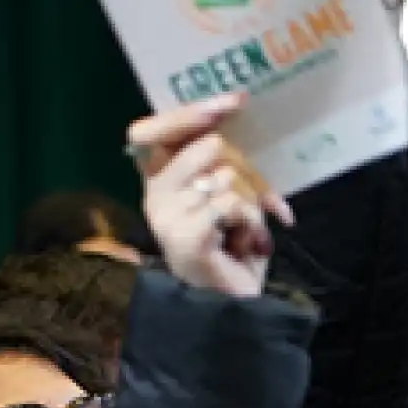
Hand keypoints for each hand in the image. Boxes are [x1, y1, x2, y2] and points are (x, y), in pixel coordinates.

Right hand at [127, 94, 293, 297]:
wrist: (235, 306)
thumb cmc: (234, 249)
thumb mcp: (228, 195)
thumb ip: (222, 161)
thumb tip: (233, 106)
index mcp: (159, 180)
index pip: (148, 130)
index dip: (187, 113)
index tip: (233, 101)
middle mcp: (154, 195)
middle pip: (208, 146)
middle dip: (246, 172)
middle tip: (258, 203)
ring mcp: (165, 216)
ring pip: (225, 175)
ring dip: (252, 204)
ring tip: (248, 232)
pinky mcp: (184, 236)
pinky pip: (230, 203)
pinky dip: (251, 222)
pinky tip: (247, 244)